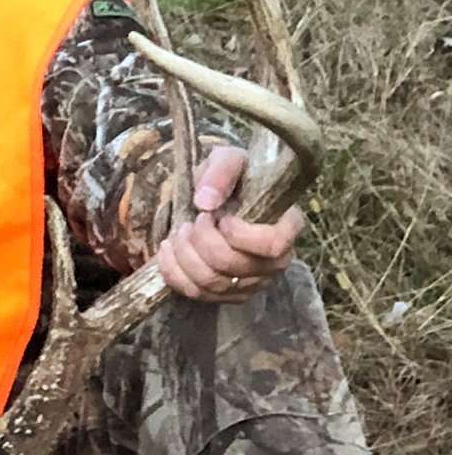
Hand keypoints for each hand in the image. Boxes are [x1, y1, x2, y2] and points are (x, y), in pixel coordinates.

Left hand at [156, 145, 304, 302]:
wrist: (223, 197)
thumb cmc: (234, 177)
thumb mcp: (229, 159)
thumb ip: (221, 171)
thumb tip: (204, 201)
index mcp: (287, 226)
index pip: (272, 245)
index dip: (240, 235)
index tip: (221, 216)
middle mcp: (275, 261)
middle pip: (233, 266)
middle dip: (202, 242)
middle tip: (192, 220)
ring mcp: (252, 282)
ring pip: (212, 284)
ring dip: (185, 256)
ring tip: (178, 231)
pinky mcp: (228, 294)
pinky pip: (197, 294)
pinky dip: (174, 272)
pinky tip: (167, 249)